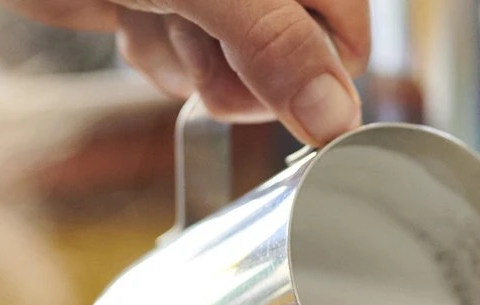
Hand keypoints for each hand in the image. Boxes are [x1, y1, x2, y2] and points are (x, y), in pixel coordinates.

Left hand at [0, 0, 367, 144]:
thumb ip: (280, 46)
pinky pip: (185, 65)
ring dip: (192, 65)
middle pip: (294, 64)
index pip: (347, 36)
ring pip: (237, 74)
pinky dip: (157, 55)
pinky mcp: (164, 5)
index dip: (315, 73)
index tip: (270, 81)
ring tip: (154, 12)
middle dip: (243, 71)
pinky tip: (132, 15)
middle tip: (200, 38)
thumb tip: (338, 117)